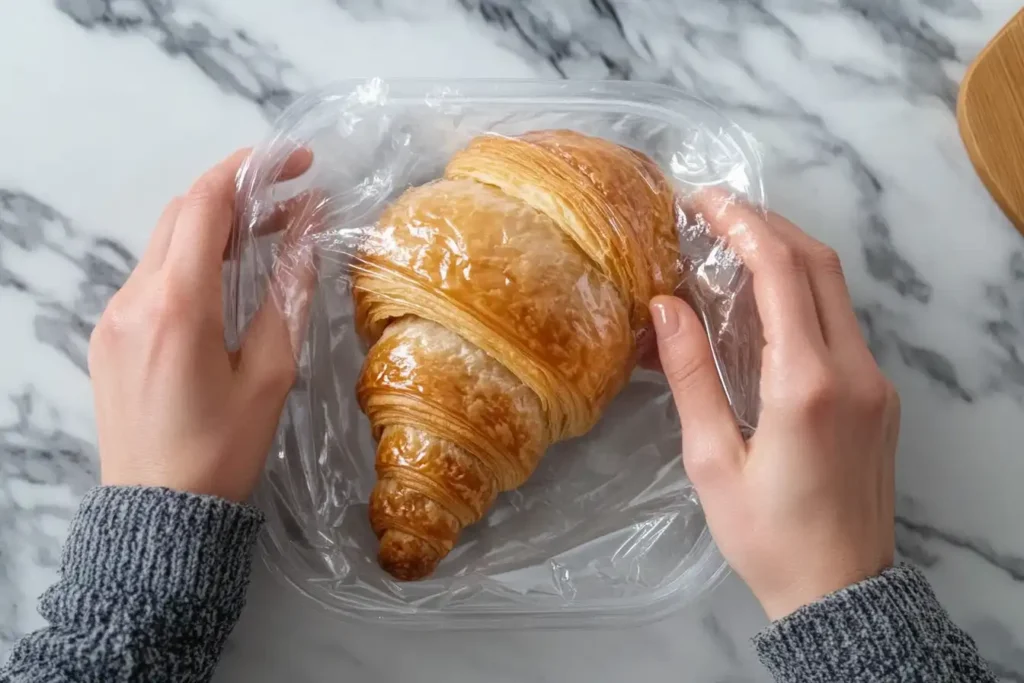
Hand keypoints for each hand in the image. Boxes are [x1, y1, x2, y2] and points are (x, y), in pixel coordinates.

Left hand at [89, 148, 318, 501]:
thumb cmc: (223, 450)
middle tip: (291, 197)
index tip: (295, 163)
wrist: (158, 513)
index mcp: (176, 305)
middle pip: (181, 214)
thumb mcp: (270, 373)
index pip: (205, 205)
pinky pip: (151, 276)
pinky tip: (228, 279)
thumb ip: (287, 293)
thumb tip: (308, 231)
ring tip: (270, 234)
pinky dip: (192, 260)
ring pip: (164, 243)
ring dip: (215, 227)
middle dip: (236, 192)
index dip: (250, 170)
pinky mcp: (108, 335)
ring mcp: (113, 316)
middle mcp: (133, 299)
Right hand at [651, 195, 898, 620]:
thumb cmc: (767, 536)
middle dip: (768, 226)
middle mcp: (854, 370)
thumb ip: (690, 376)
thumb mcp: (711, 461)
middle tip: (714, 213)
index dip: (743, 225)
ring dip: (787, 256)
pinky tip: (762, 303)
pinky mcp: (879, 396)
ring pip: (836, 290)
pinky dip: (802, 294)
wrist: (842, 592)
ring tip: (731, 246)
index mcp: (807, 384)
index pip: (783, 273)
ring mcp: (875, 381)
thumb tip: (665, 306)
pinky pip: (841, 324)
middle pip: (819, 265)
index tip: (705, 201)